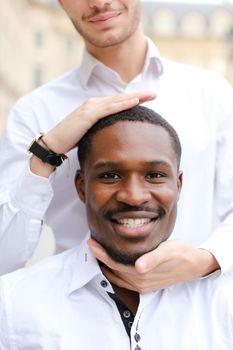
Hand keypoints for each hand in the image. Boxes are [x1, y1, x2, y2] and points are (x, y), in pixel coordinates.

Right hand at [43, 91, 155, 153]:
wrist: (53, 144)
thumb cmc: (71, 140)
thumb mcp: (90, 133)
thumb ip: (101, 129)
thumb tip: (113, 134)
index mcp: (95, 108)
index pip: (117, 102)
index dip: (133, 99)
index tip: (147, 99)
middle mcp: (93, 104)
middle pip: (120, 98)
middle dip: (138, 95)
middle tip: (155, 93)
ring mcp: (90, 107)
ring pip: (117, 100)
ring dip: (135, 97)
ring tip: (150, 95)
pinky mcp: (87, 114)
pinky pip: (109, 108)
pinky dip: (123, 104)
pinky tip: (135, 101)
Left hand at [88, 239, 219, 292]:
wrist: (191, 264)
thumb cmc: (178, 254)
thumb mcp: (167, 251)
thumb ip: (152, 259)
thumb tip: (139, 267)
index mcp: (142, 274)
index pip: (115, 264)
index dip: (102, 255)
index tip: (92, 243)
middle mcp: (139, 283)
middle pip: (113, 271)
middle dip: (100, 258)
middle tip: (92, 244)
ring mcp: (141, 286)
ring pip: (117, 276)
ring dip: (106, 265)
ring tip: (98, 251)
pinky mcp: (144, 285)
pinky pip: (123, 280)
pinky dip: (114, 271)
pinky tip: (111, 262)